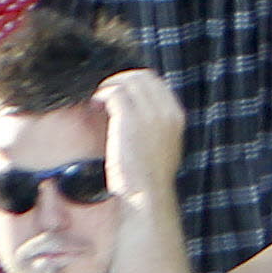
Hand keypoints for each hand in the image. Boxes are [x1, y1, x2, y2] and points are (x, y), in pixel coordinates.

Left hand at [99, 69, 183, 204]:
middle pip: (142, 76)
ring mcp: (149, 114)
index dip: (134, 84)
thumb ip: (155, 128)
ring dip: (109, 86)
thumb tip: (138, 116)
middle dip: (120, 80)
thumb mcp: (162, 148)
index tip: (119, 95)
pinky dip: (102, 95)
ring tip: (98, 100)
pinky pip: (114, 93)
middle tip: (105, 94)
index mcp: (176, 117)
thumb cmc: (147, 179)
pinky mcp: (129, 120)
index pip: (156, 83)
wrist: (147, 196)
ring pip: (127, 81)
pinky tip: (94, 106)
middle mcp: (166, 111)